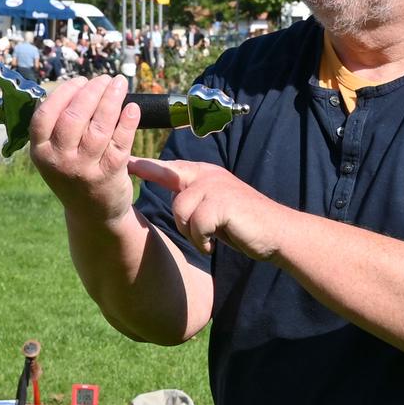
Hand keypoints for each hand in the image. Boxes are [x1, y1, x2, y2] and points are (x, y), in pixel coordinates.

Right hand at [28, 75, 139, 222]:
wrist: (92, 213)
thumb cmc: (73, 172)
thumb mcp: (54, 154)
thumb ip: (58, 125)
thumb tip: (81, 85)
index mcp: (40, 152)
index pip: (45, 115)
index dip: (64, 92)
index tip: (81, 80)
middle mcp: (59, 161)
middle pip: (73, 117)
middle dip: (91, 91)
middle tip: (104, 79)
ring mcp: (84, 169)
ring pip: (99, 127)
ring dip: (111, 99)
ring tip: (119, 83)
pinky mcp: (110, 174)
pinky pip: (120, 142)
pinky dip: (127, 122)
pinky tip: (133, 108)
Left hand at [127, 158, 283, 259]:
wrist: (277, 233)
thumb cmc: (242, 224)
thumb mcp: (212, 207)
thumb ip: (192, 199)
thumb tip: (173, 197)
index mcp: (203, 175)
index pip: (168, 169)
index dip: (146, 166)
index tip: (126, 161)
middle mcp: (207, 176)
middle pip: (174, 200)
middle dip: (184, 224)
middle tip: (205, 234)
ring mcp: (215, 186)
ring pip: (183, 213)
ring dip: (195, 233)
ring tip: (213, 237)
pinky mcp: (222, 202)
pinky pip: (197, 225)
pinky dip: (204, 240)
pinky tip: (216, 242)